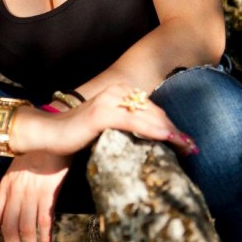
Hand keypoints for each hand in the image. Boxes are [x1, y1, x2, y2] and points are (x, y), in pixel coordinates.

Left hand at [0, 151, 70, 241]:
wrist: (52, 133)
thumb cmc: (36, 152)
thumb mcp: (18, 170)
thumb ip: (14, 190)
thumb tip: (12, 213)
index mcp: (5, 186)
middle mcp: (15, 190)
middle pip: (8, 228)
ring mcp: (32, 191)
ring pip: (25, 227)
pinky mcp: (49, 190)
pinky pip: (44, 219)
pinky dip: (44, 236)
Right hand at [43, 83, 197, 156]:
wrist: (49, 133)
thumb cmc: (78, 134)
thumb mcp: (108, 129)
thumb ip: (127, 128)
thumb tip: (150, 142)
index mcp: (121, 93)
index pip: (153, 110)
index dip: (172, 127)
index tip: (188, 144)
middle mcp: (118, 92)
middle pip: (155, 112)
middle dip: (176, 131)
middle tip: (193, 149)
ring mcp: (110, 101)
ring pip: (148, 116)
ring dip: (170, 132)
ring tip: (186, 148)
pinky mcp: (102, 114)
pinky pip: (133, 122)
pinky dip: (152, 130)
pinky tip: (167, 139)